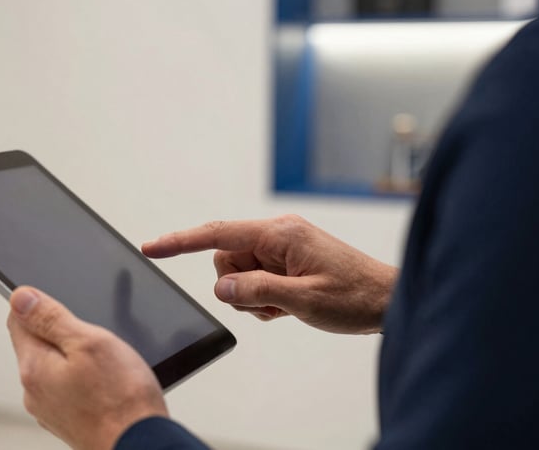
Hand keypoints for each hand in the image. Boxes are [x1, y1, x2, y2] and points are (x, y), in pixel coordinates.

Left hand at [7, 286, 167, 449]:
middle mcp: (35, 391)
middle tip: (96, 338)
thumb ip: (51, 317)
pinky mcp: (69, 420)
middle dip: (63, 332)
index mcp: (34, 367)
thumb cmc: (121, 400)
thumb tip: (21, 297)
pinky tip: (108, 384)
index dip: (40, 304)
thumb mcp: (88, 342)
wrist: (140, 443)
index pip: (17, 320)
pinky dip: (85, 379)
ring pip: (56, 366)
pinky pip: (70, 387)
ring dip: (76, 357)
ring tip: (107, 364)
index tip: (64, 305)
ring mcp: (51, 409)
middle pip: (38, 344)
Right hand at [142, 215, 396, 333]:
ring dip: (253, 296)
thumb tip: (221, 287)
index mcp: (279, 233)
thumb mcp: (303, 300)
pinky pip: (254, 281)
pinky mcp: (286, 262)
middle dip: (238, 286)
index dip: (180, 241)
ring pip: (238, 274)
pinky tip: (289, 305)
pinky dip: (264, 299)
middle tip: (273, 302)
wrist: (387, 301)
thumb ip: (256, 291)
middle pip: (225, 259)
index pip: (217, 234)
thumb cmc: (355, 296)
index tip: (151, 247)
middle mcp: (277, 234)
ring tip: (286, 305)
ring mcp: (281, 248)